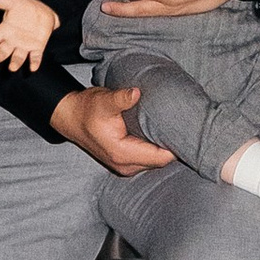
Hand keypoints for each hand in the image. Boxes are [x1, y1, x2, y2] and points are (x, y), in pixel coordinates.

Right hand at [0, 0, 59, 72]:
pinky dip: (34, 62)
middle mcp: (13, 40)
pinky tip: (33, 68)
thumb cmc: (24, 7)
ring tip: (12, 68)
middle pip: (2, 51)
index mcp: (5, 30)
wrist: (43, 11)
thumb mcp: (11, 1)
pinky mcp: (37, 47)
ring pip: (18, 56)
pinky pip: (35, 57)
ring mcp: (25, 45)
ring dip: (15, 62)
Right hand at [50, 84, 176, 175]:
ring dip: (165, 148)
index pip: (161, 157)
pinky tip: (162, 134)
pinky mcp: (126, 162)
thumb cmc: (87, 109)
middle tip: (186, 126)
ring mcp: (126, 166)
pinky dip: (156, 148)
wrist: (71, 118)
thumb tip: (136, 93)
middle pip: (161, 161)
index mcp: (122, 154)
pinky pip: (149, 159)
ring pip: (156, 161)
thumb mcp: (104, 101)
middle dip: (174, 146)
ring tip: (176, 128)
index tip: (188, 129)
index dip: (177, 145)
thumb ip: (121, 99)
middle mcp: (126, 165)